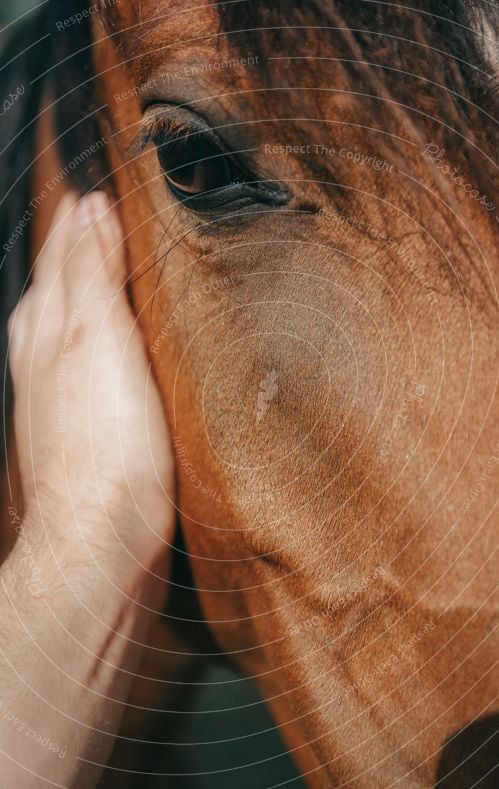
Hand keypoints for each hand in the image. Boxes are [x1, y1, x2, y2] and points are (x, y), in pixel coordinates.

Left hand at [8, 192, 175, 570]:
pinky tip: (110, 352)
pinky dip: (94, 341)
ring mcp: (54, 394)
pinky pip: (80, 365)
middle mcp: (40, 357)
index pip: (59, 256)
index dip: (80, 222)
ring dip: (81, 293)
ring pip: (63, 326)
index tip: (98, 193)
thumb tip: (90, 211)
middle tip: (100, 221)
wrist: (99, 537)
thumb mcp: (101, 340)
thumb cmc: (105, 447)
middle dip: (75, 251)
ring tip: (103, 272)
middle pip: (54, 287)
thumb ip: (93, 274)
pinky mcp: (78, 428)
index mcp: (45, 327)